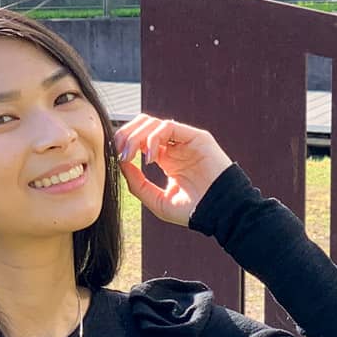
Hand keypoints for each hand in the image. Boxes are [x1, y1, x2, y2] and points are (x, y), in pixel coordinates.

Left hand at [114, 114, 233, 226]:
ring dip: (136, 136)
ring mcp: (186, 141)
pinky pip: (168, 127)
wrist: (220, 214)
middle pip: (143, 126)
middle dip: (126, 135)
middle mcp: (175, 147)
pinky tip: (151, 157)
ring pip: (152, 122)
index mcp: (167, 159)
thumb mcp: (158, 201)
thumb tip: (121, 164)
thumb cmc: (194, 211)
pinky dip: (153, 138)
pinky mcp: (196, 137)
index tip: (116, 158)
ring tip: (131, 155)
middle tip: (120, 153)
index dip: (124, 143)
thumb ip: (138, 185)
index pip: (140, 139)